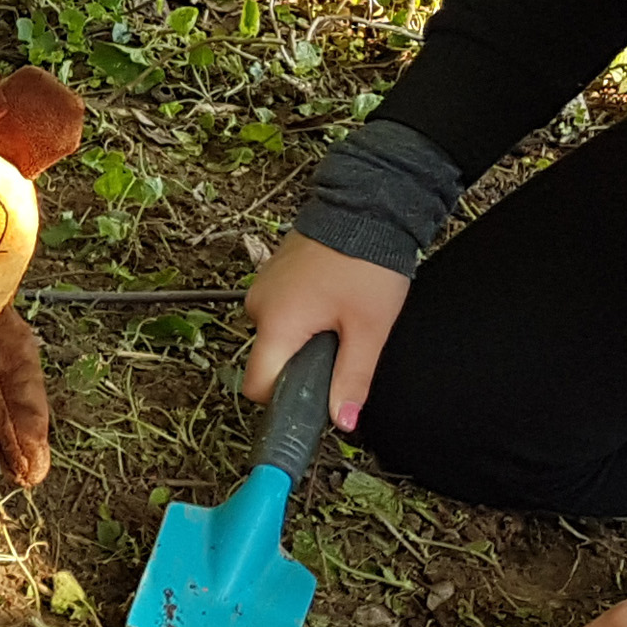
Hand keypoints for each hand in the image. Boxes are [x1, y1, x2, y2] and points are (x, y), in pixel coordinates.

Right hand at [240, 231, 409, 432]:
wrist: (367, 206)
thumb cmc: (367, 263)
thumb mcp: (369, 329)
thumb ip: (352, 379)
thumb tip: (343, 420)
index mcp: (277, 323)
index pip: (258, 384)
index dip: (283, 399)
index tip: (311, 399)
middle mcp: (260, 305)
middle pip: (270, 359)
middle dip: (301, 364)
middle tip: (342, 346)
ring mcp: (264, 286)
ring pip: (278, 334)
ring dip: (304, 337)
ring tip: (341, 317)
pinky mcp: (274, 273)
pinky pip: (282, 310)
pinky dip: (304, 314)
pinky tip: (332, 299)